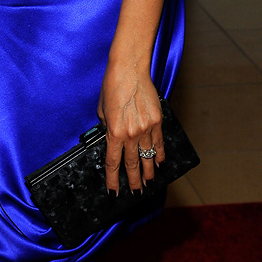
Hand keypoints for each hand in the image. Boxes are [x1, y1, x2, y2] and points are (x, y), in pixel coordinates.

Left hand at [97, 66, 164, 192]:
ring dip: (149, 172)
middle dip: (133, 181)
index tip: (113, 191)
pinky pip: (159, 143)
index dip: (113, 180)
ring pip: (148, 157)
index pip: (113, 162)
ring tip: (149, 184)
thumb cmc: (112, 85)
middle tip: (136, 193)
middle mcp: (131, 134)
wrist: (129, 68)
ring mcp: (146, 128)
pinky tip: (160, 163)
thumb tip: (110, 134)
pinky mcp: (157, 121)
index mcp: (114, 132)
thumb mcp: (102, 108)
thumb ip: (106, 125)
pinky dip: (159, 155)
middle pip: (132, 164)